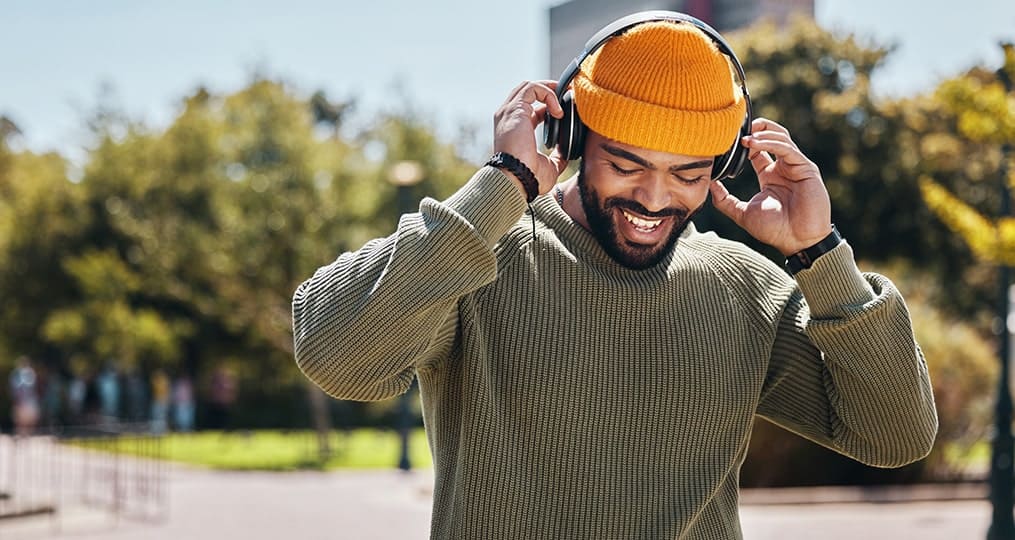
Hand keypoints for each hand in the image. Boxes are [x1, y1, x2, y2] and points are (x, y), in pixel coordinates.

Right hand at [493, 80, 568, 194]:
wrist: (517, 179)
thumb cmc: (529, 178)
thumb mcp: (549, 166)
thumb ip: (557, 156)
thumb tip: (567, 153)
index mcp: (515, 129)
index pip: (531, 107)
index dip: (548, 105)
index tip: (565, 110)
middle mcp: (509, 117)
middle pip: (527, 91)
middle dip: (549, 89)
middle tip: (568, 95)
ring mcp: (509, 112)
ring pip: (528, 86)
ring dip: (549, 88)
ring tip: (565, 97)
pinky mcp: (514, 109)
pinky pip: (532, 89)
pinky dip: (548, 94)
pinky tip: (558, 111)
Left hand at [709, 117, 832, 255]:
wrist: (797, 242)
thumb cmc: (774, 230)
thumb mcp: (742, 213)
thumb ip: (725, 201)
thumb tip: (708, 185)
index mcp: (770, 175)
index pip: (757, 150)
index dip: (743, 142)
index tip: (726, 139)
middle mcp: (783, 168)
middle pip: (772, 135)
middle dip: (756, 127)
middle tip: (736, 126)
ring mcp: (795, 167)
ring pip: (780, 137)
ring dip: (761, 133)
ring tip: (743, 137)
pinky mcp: (805, 168)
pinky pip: (787, 149)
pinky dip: (770, 143)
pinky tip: (754, 143)